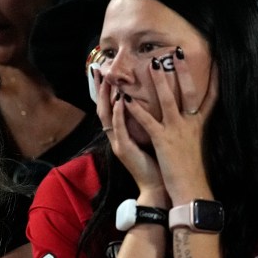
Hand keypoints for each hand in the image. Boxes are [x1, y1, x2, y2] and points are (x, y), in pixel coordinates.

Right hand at [96, 67, 164, 197]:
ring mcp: (118, 143)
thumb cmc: (158, 162)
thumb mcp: (150, 137)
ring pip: (107, 116)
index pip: (110, 107)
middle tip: (99, 70)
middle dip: (100, 89)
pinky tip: (120, 101)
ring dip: (107, 96)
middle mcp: (116, 136)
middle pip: (103, 108)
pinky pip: (119, 129)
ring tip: (108, 80)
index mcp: (122, 133)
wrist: (158, 187)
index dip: (106, 90)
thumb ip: (147, 121)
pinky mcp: (124, 150)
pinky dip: (118, 114)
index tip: (106, 71)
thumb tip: (154, 101)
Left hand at [120, 49, 217, 203]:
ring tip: (151, 64)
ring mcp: (176, 131)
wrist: (191, 189)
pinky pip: (148, 120)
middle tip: (177, 52)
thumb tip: (194, 119)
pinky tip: (127, 99)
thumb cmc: (193, 170)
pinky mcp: (162, 140)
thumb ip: (195, 130)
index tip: (218, 63)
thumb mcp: (198, 146)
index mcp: (199, 126)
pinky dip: (137, 109)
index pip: (211, 98)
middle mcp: (190, 124)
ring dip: (159, 81)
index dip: (216, 80)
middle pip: (189, 92)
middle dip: (183, 71)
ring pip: (168, 100)